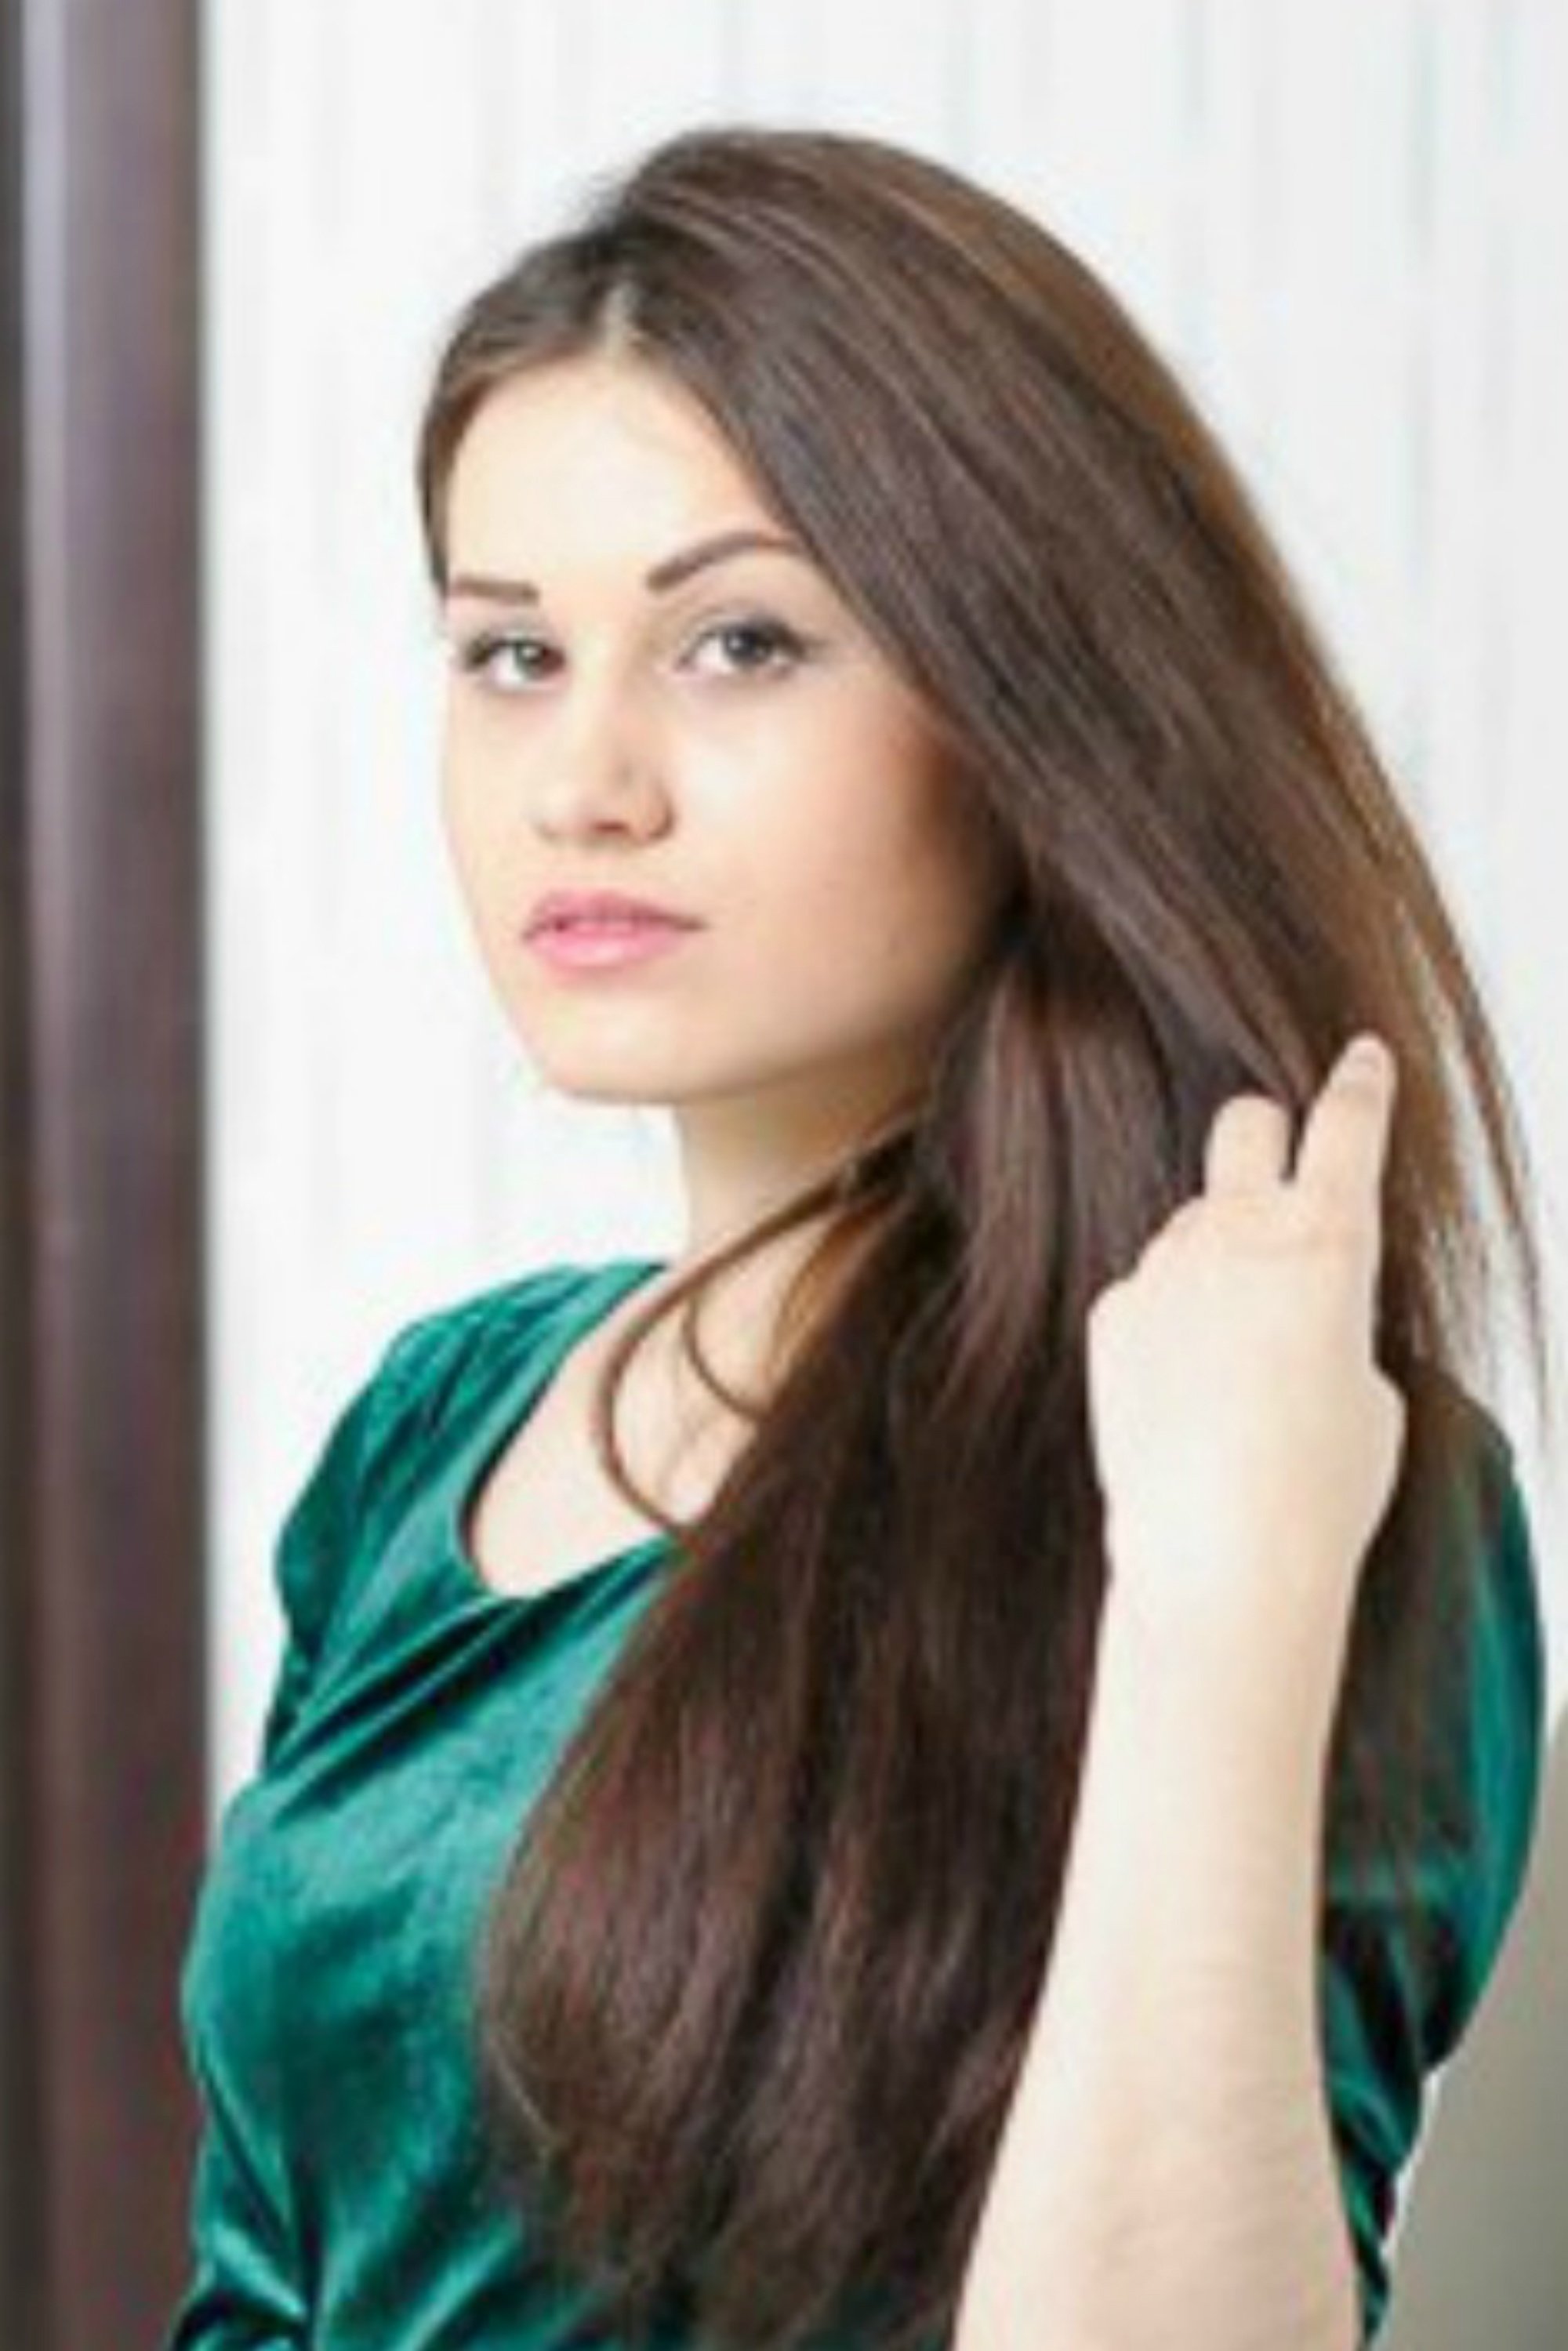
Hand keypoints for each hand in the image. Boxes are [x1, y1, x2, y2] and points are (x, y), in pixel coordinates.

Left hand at [1083, 1034, 1407, 1659]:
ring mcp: (1164, 1270)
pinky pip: (1149, 1290)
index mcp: (1328, 1243)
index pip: (1350, 1126)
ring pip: (1193, 1222)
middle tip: (1278, 1174)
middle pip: (1244, 1124)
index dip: (1362, 1085)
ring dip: (1217, 1256)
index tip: (1361, 1058)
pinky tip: (1184, 1396)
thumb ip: (1337, 1314)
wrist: (1220, 1558)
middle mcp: (1239, 1235)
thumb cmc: (1315, 1489)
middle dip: (1265, 1134)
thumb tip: (1302, 1307)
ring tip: (1236, 1362)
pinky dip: (1169, 1321)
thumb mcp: (1372, 1390)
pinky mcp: (1112, 1314)